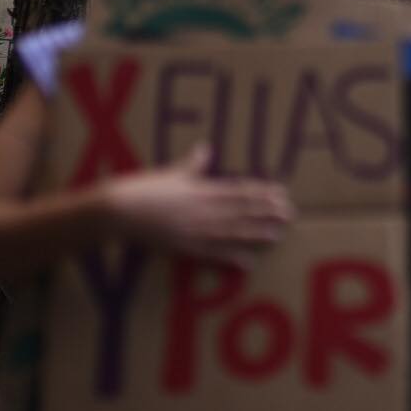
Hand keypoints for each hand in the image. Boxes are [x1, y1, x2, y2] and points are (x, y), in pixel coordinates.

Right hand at [105, 144, 294, 265]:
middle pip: (243, 211)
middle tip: (290, 214)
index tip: (281, 193)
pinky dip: (232, 258)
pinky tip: (249, 263)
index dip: (262, 193)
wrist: (120, 210)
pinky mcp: (186, 248)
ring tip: (278, 234)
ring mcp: (196, 231)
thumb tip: (206, 147)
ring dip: (257, 233)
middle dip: (267, 213)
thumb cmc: (145, 188)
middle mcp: (204, 211)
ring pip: (233, 232)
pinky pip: (213, 254)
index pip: (240, 191)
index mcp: (202, 190)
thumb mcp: (171, 173)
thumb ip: (192, 164)